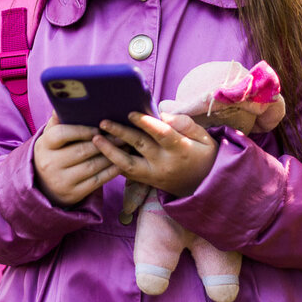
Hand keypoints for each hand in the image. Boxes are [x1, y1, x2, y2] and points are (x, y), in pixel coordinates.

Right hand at [32, 114, 121, 206]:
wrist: (45, 186)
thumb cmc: (54, 153)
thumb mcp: (50, 137)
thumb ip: (59, 120)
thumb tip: (68, 99)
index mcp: (44, 145)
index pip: (61, 134)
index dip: (81, 130)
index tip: (98, 128)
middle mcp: (50, 164)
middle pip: (81, 151)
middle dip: (104, 142)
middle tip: (122, 135)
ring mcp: (61, 181)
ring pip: (92, 166)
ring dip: (111, 156)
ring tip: (125, 146)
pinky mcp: (73, 194)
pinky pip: (97, 182)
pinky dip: (111, 172)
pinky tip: (121, 163)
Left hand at [92, 112, 218, 197]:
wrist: (206, 188)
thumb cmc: (205, 157)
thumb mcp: (205, 138)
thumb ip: (185, 124)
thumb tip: (163, 114)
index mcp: (181, 149)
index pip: (162, 134)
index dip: (146, 123)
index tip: (130, 113)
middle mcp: (165, 163)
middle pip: (140, 146)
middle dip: (120, 133)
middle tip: (104, 122)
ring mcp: (154, 175)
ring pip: (128, 164)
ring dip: (110, 151)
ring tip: (95, 139)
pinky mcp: (147, 182)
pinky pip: (127, 174)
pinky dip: (113, 164)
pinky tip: (100, 153)